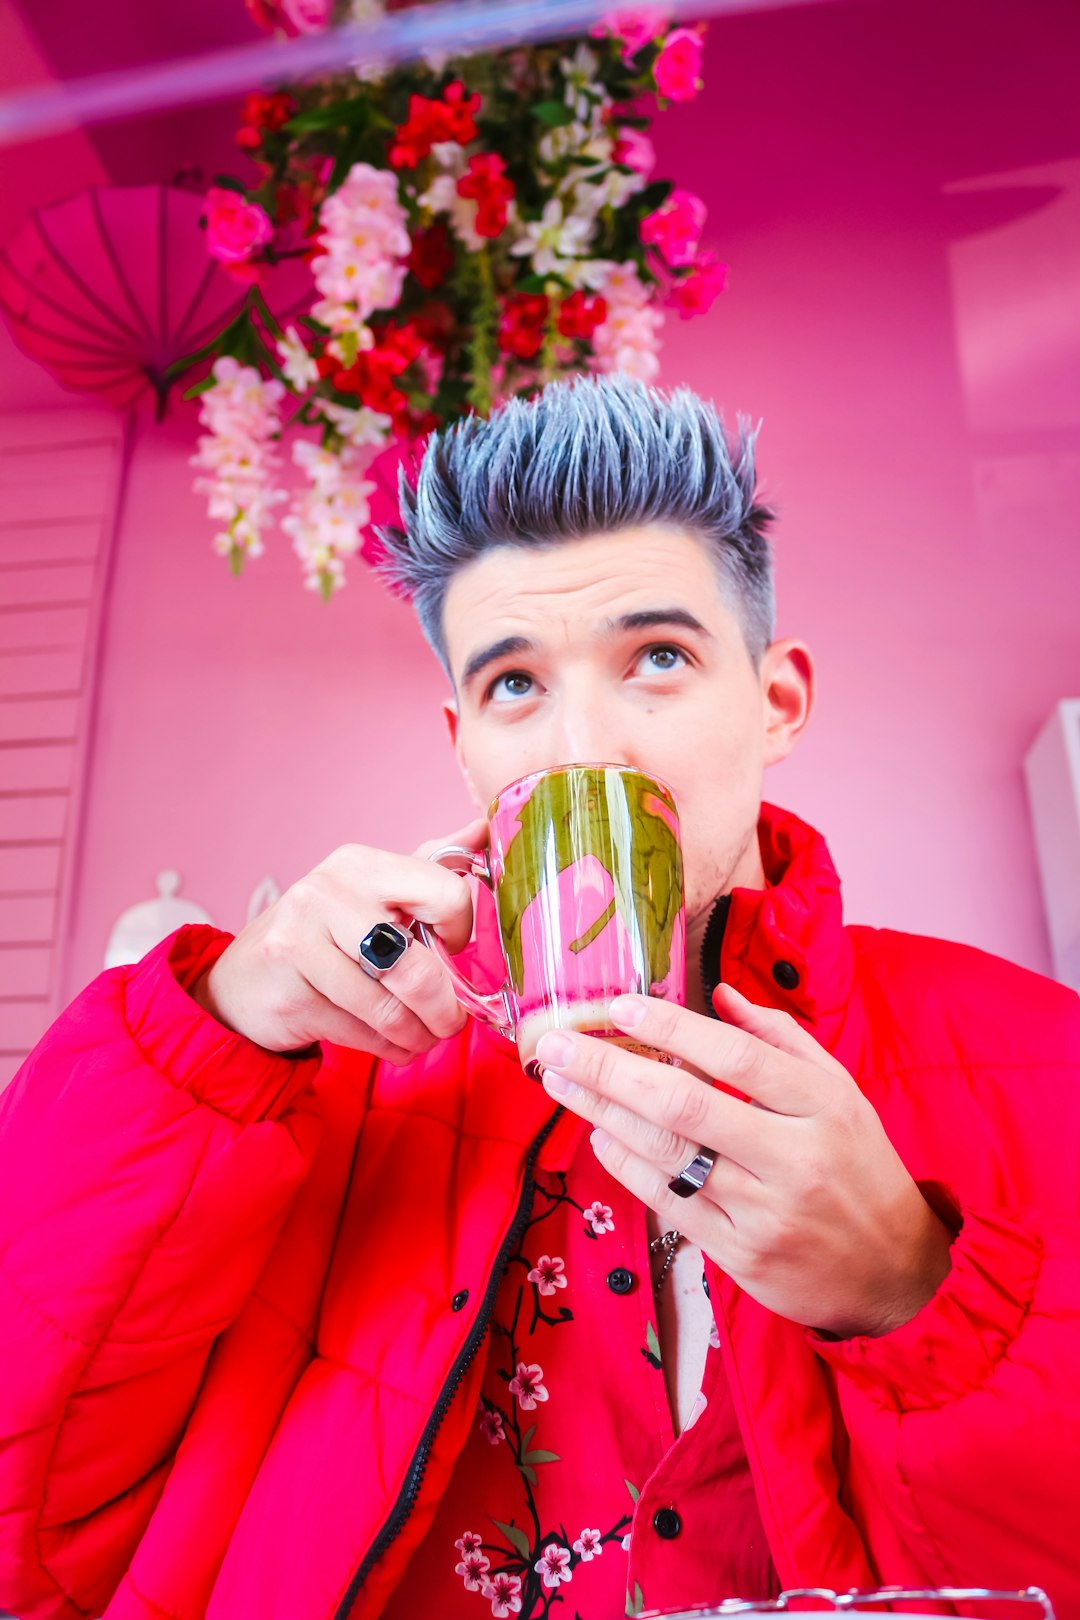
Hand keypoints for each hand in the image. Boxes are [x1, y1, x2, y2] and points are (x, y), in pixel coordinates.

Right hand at [190, 818, 487, 1061]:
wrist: (245, 980)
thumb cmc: (326, 935)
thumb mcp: (373, 892)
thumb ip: (428, 866)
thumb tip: (482, 829)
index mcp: (359, 864)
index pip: (445, 893)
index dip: (462, 932)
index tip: (454, 950)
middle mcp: (325, 896)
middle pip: (416, 967)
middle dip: (445, 1008)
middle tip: (450, 1021)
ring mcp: (300, 946)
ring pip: (390, 1010)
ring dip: (419, 1036)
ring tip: (423, 1038)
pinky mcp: (289, 996)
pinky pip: (363, 1035)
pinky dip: (389, 1049)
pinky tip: (393, 1044)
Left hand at [536, 986, 954, 1337]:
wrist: (897, 1272)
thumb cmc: (861, 1167)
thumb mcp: (840, 1092)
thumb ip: (780, 1038)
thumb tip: (718, 993)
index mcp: (823, 1106)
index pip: (736, 1057)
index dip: (672, 1027)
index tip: (619, 1005)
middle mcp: (794, 1158)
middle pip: (685, 1105)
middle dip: (610, 1070)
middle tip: (557, 1044)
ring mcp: (765, 1212)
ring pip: (667, 1155)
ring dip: (603, 1113)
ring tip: (561, 1081)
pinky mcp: (742, 1257)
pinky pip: (669, 1203)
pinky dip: (626, 1165)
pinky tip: (600, 1134)